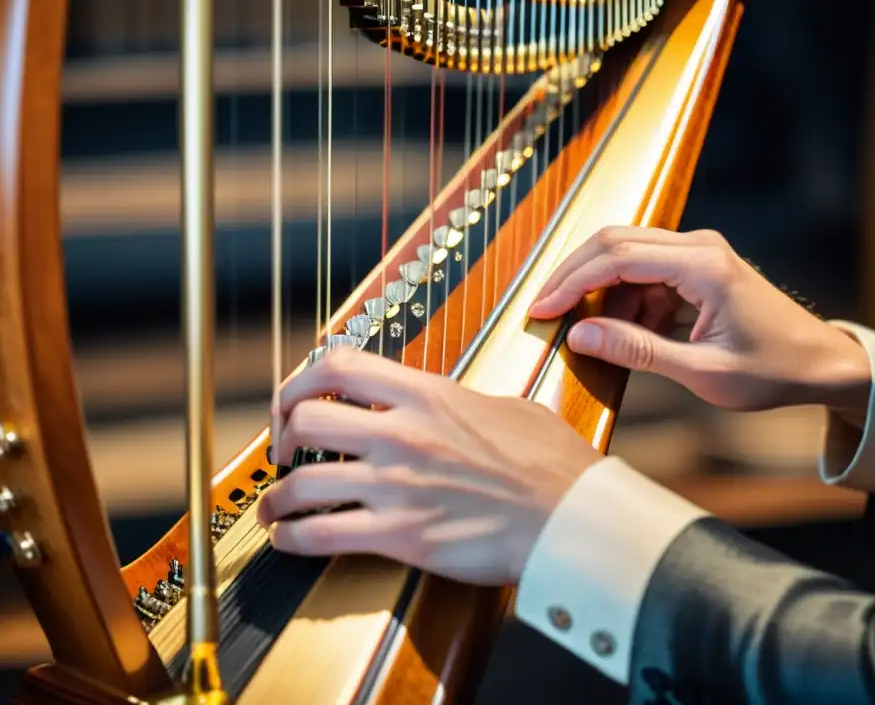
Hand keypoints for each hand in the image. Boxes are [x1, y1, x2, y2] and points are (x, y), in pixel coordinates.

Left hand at [258, 348, 600, 583]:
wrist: (569, 517)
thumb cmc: (550, 464)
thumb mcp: (507, 408)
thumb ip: (461, 403)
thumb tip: (445, 406)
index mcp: (428, 396)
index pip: (340, 366)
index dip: (301, 378)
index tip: (294, 396)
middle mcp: (401, 434)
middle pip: (306, 420)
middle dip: (283, 437)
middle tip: (285, 452)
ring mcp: (396, 486)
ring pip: (303, 484)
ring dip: (276, 497)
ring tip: (273, 505)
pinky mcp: (399, 535)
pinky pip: (322, 534)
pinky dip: (292, 538)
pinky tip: (287, 539)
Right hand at [530, 227, 869, 414]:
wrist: (821, 363)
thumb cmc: (773, 370)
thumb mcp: (702, 372)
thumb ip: (637, 351)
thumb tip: (579, 336)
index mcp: (704, 265)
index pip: (617, 257)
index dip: (571, 282)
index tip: (540, 310)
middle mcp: (698, 246)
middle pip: (614, 243)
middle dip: (574, 278)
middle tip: (543, 311)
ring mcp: (698, 253)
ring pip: (626, 257)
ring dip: (602, 294)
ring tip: (596, 336)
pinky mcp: (697, 267)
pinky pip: (645, 273)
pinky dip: (626, 301)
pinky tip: (626, 333)